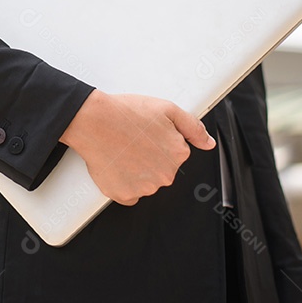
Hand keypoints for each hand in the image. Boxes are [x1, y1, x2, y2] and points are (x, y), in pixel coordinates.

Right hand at [59, 89, 215, 205]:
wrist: (93, 121)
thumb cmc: (125, 113)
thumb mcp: (166, 108)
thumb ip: (193, 127)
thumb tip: (208, 143)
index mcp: (178, 153)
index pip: (176, 153)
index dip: (160, 141)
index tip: (147, 134)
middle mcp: (164, 174)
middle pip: (162, 169)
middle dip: (150, 157)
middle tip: (134, 140)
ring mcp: (144, 187)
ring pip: (147, 182)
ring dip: (137, 170)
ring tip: (123, 149)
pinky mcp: (124, 194)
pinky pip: (129, 194)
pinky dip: (123, 183)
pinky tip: (117, 165)